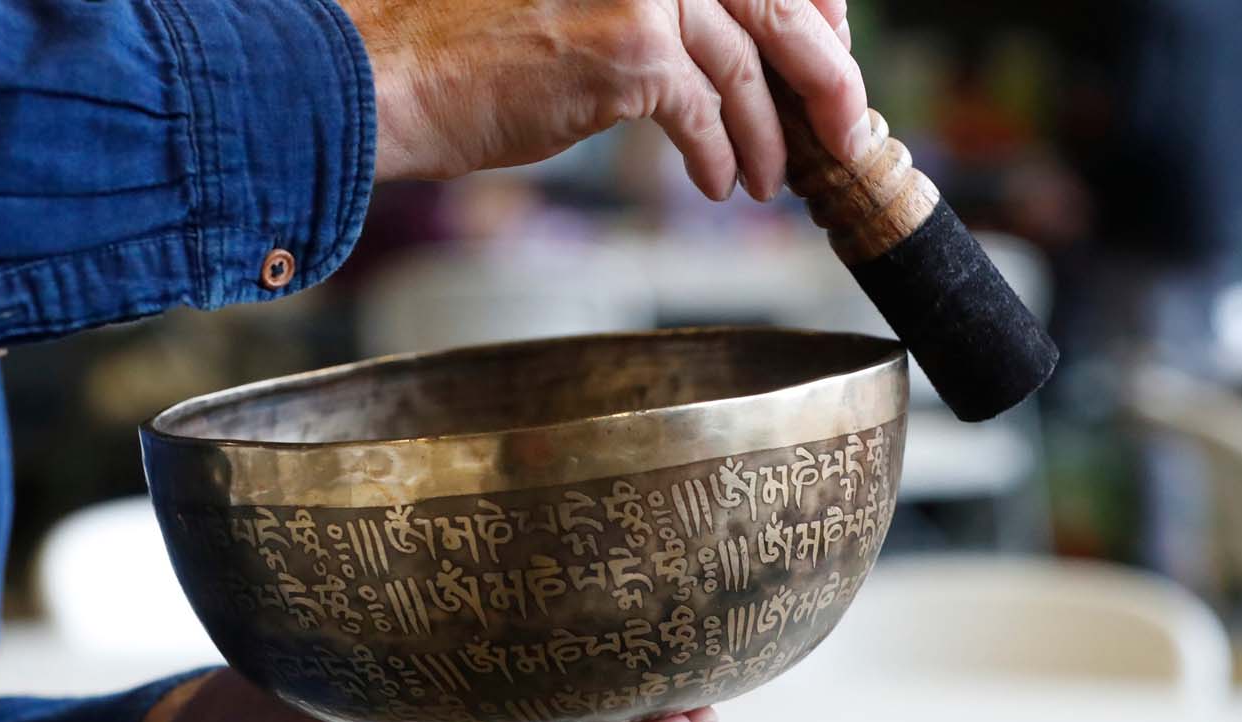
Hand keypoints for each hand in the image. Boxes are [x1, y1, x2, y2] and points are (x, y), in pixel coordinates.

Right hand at [343, 0, 866, 201]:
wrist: (395, 74)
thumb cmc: (473, 46)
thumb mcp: (584, 3)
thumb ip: (665, 15)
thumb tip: (737, 55)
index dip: (814, 14)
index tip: (830, 60)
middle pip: (780, 8)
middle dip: (827, 81)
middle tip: (846, 133)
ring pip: (745, 70)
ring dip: (767, 137)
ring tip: (770, 178)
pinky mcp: (628, 46)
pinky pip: (702, 113)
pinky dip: (718, 156)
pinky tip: (716, 183)